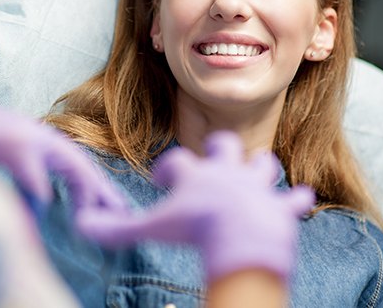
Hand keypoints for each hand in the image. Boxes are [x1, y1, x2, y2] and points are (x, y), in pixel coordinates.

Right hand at [0, 74, 126, 211]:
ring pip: (66, 160)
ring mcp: (22, 135)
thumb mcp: (2, 159)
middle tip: (120, 213)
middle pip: (79, 162)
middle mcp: (36, 135)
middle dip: (101, 189)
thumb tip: (42, 204)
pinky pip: (28, 165)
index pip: (75, 163)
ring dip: (83, 186)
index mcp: (36, 140)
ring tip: (91, 213)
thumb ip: (24, 179)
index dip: (94, 186)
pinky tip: (45, 200)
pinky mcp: (4, 139)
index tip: (112, 207)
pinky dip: (37, 183)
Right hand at [77, 131, 313, 282]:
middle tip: (213, 165)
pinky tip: (300, 199)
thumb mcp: (151, 227)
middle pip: (226, 144)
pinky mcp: (280, 207)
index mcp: (196, 174)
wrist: (240, 237)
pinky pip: (294, 200)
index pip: (176, 160)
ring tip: (254, 177)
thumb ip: (116, 228)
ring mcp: (257, 186)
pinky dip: (296, 201)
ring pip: (264, 164)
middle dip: (220, 149)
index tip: (162, 182)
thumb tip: (82, 225)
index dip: (167, 170)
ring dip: (260, 169)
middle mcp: (228, 171)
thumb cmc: (194, 229)